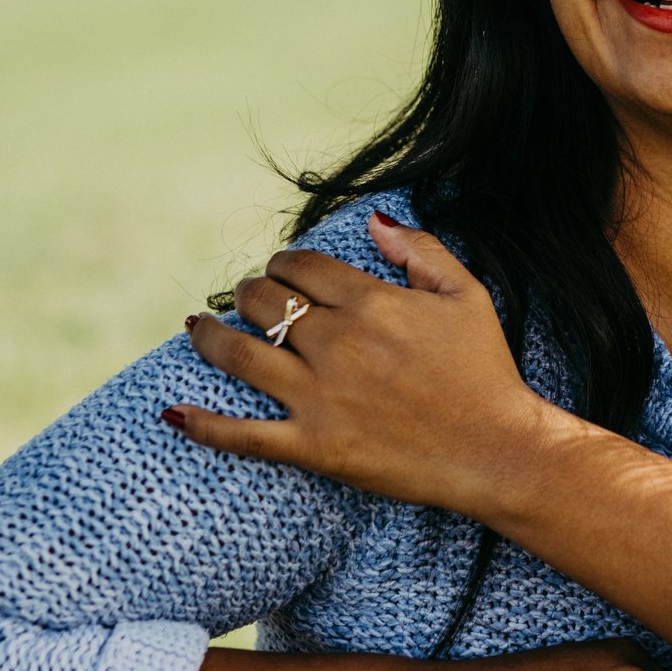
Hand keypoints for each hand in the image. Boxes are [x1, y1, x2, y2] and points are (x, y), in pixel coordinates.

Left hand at [169, 213, 561, 514]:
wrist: (497, 451)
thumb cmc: (487, 371)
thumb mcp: (466, 294)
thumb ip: (420, 250)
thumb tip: (374, 220)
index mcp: (370, 303)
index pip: (300, 266)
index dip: (282, 262)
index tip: (282, 271)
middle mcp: (337, 344)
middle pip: (262, 301)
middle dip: (248, 292)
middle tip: (248, 299)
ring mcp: (320, 396)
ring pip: (239, 354)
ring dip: (208, 337)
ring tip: (197, 329)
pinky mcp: (314, 446)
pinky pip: (244, 434)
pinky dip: (203, 425)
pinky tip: (174, 412)